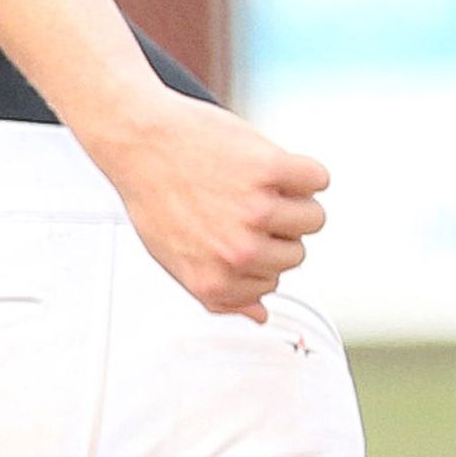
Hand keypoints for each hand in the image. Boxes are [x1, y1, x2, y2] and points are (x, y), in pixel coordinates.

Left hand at [84, 92, 329, 321]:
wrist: (138, 140)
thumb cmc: (155, 197)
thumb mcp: (174, 259)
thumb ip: (219, 293)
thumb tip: (261, 316)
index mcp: (214, 282)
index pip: (273, 283)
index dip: (256, 253)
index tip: (231, 229)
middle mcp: (238, 253)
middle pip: (296, 253)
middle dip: (275, 230)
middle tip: (238, 202)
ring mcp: (256, 211)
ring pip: (312, 219)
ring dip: (292, 199)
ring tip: (254, 184)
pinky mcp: (271, 169)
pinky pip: (317, 180)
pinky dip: (301, 170)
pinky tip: (269, 163)